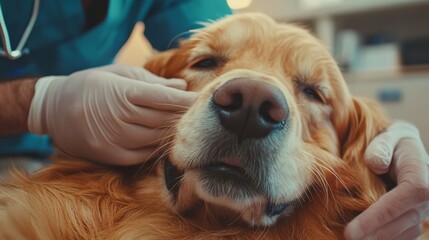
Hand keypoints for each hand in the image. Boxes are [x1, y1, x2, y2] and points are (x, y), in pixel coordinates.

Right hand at [28, 65, 196, 164]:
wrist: (54, 108)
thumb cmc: (90, 85)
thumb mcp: (118, 74)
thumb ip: (151, 82)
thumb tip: (181, 87)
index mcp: (122, 92)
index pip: (164, 99)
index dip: (185, 101)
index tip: (202, 100)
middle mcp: (120, 117)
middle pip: (162, 119)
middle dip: (182, 116)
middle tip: (199, 113)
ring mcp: (114, 139)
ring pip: (155, 139)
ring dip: (172, 133)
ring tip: (184, 127)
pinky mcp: (110, 155)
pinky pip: (143, 155)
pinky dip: (157, 148)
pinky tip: (164, 140)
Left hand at [344, 121, 428, 239]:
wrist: (405, 150)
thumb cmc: (393, 142)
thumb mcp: (389, 135)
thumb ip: (382, 146)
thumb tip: (376, 164)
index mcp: (422, 176)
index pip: (401, 200)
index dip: (375, 217)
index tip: (351, 230)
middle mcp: (428, 198)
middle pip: (401, 222)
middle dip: (372, 234)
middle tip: (346, 238)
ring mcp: (424, 211)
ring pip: (402, 233)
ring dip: (377, 239)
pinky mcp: (416, 220)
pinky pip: (402, 234)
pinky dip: (383, 238)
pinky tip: (364, 238)